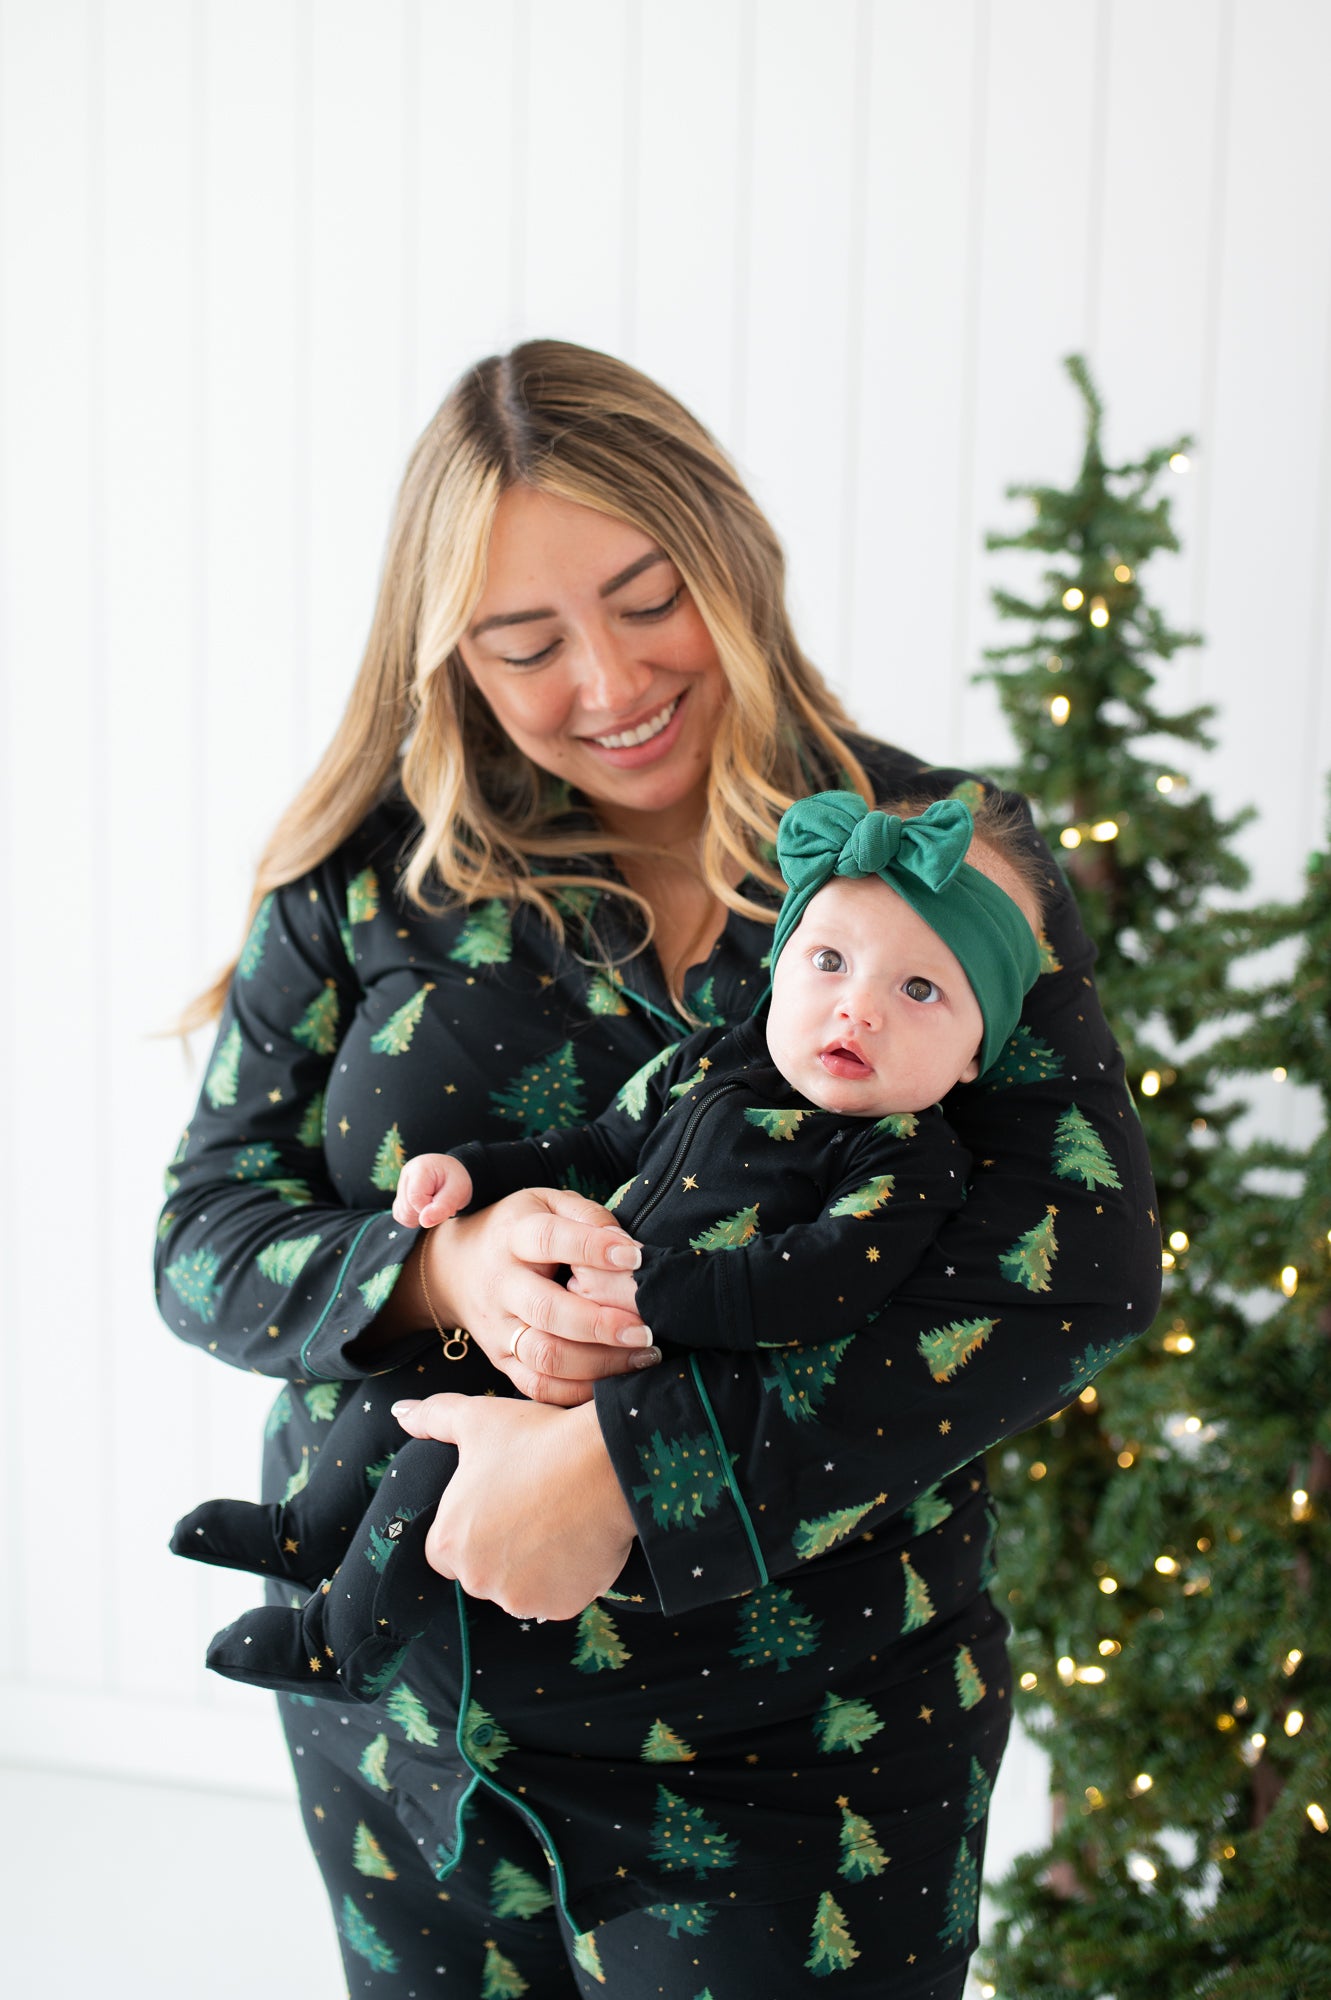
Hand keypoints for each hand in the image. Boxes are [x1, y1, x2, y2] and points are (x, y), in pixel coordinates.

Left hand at [391, 1394, 634, 1619]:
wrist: (606, 1463)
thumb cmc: (537, 1439)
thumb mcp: (478, 1418)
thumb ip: (433, 1417)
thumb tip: (401, 1413)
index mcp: (449, 1542)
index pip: (444, 1550)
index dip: (469, 1527)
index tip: (497, 1504)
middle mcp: (477, 1580)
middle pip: (482, 1572)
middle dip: (500, 1550)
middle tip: (532, 1507)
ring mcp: (520, 1599)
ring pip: (520, 1588)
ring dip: (533, 1567)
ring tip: (558, 1521)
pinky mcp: (561, 1608)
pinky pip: (558, 1598)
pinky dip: (566, 1578)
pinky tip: (579, 1540)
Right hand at [393, 1152, 473, 1227]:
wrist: (453, 1173)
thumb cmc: (456, 1180)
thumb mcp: (458, 1191)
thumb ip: (443, 1207)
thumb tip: (424, 1222)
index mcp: (420, 1168)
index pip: (415, 1198)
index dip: (428, 1209)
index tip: (442, 1204)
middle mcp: (406, 1175)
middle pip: (406, 1207)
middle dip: (425, 1212)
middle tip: (440, 1202)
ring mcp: (401, 1185)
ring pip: (401, 1213)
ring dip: (420, 1216)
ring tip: (434, 1203)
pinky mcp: (399, 1195)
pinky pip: (400, 1215)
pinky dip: (414, 1217)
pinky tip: (425, 1208)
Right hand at [422, 1186, 657, 1406]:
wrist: (457, 1268)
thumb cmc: (520, 1231)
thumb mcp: (548, 1204)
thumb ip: (589, 1215)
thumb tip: (631, 1250)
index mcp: (514, 1235)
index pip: (549, 1239)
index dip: (593, 1249)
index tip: (637, 1258)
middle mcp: (502, 1283)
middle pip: (546, 1310)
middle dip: (601, 1324)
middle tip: (646, 1330)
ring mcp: (498, 1327)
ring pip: (544, 1356)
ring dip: (598, 1362)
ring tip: (642, 1355)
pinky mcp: (500, 1361)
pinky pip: (538, 1386)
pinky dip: (579, 1390)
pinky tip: (614, 1378)